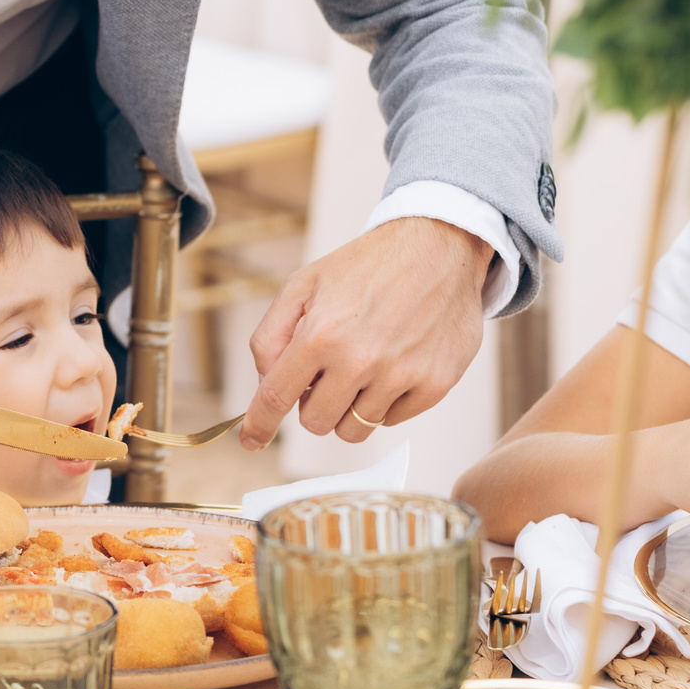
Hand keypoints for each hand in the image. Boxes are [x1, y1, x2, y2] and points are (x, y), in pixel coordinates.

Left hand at [242, 218, 490, 448]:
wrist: (439, 247)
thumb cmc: (366, 266)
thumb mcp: (303, 285)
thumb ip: (271, 335)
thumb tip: (264, 382)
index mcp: (320, 334)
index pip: (276, 397)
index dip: (258, 425)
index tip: (251, 441)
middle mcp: (360, 360)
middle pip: (315, 422)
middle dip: (312, 403)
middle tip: (327, 373)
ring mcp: (401, 375)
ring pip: (354, 429)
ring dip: (348, 406)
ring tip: (361, 367)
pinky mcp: (435, 384)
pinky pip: (392, 421)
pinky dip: (384, 403)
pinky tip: (390, 367)